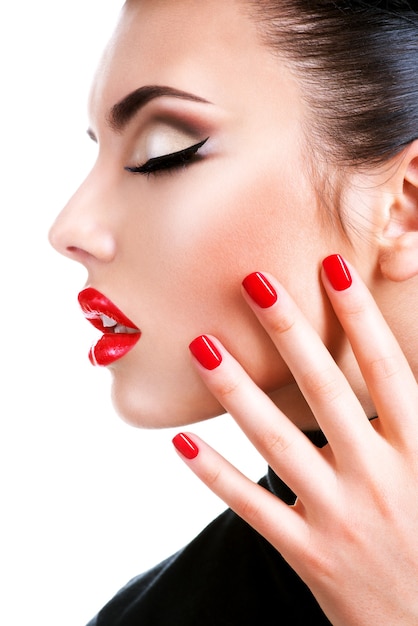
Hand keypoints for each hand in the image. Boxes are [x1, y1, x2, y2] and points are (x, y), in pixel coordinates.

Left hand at [172, 255, 417, 624]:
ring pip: (277, 443)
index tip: (332, 267)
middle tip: (254, 282)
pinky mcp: (308, 554)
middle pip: (325, 391)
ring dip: (237, 391)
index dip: (360, 317)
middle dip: (290, 332)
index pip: (387, 370)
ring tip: (201, 345)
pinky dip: (216, 476)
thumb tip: (406, 371)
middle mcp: (378, 479)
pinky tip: (181, 443)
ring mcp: (338, 518)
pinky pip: (253, 509)